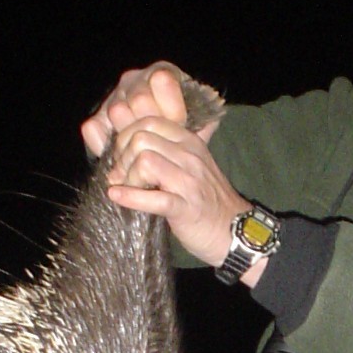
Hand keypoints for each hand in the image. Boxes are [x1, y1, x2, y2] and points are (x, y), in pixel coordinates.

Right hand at [81, 63, 217, 158]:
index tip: (181, 124)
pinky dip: (104, 145)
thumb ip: (204, 122)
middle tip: (162, 142)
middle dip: (154, 125)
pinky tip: (120, 157)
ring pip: (118, 111)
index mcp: (162, 74)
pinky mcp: (97, 118)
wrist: (164, 148)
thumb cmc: (184, 133)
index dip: (172, 108)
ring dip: (133, 137)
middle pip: (140, 99)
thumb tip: (207, 124)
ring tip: (145, 151)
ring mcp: (114, 97)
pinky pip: (93, 128)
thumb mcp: (199, 125)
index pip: (161, 80)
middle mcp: (135, 79)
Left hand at [102, 114, 248, 267]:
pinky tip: (116, 196)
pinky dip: (130, 197)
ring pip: (145, 161)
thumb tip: (144, 131)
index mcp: (190, 142)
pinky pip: (154, 198)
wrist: (236, 230)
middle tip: (120, 174)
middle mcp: (190, 156)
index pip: (149, 122)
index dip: (126, 136)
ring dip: (126, 176)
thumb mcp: (196, 163)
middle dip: (122, 156)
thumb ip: (176, 145)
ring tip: (124, 187)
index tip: (122, 155)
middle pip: (141, 139)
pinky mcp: (185, 208)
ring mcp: (189, 182)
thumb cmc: (209, 198)